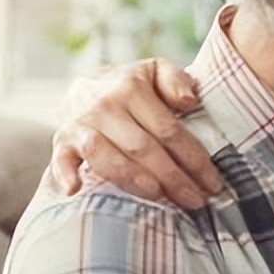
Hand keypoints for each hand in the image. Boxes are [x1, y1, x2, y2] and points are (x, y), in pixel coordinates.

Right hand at [52, 58, 221, 208]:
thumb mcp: (158, 72)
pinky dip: (66, 173)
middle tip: (196, 201)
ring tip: (161, 198)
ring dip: (136, 182)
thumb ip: (176, 80)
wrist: (89, 86)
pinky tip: (76, 189)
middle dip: (173, 179)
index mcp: (131, 87)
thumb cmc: (133, 86)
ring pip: (108, 159)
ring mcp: (80, 124)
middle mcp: (104, 106)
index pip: (169, 131)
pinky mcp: (62, 141)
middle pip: (143, 149)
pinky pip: (61, 158)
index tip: (212, 182)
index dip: (193, 159)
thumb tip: (189, 101)